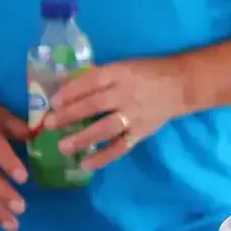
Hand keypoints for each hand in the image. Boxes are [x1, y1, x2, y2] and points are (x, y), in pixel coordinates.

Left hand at [48, 59, 191, 171]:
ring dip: (83, 138)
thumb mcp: (123, 66)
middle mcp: (126, 94)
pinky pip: (121, 147)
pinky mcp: (141, 132)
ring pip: (105, 128)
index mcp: (120, 73)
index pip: (91, 82)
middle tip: (49, 125)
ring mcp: (135, 115)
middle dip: (69, 116)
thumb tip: (65, 86)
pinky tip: (86, 164)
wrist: (182, 84)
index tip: (52, 102)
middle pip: (94, 105)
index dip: (70, 92)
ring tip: (63, 147)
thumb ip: (98, 77)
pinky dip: (104, 157)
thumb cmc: (147, 72)